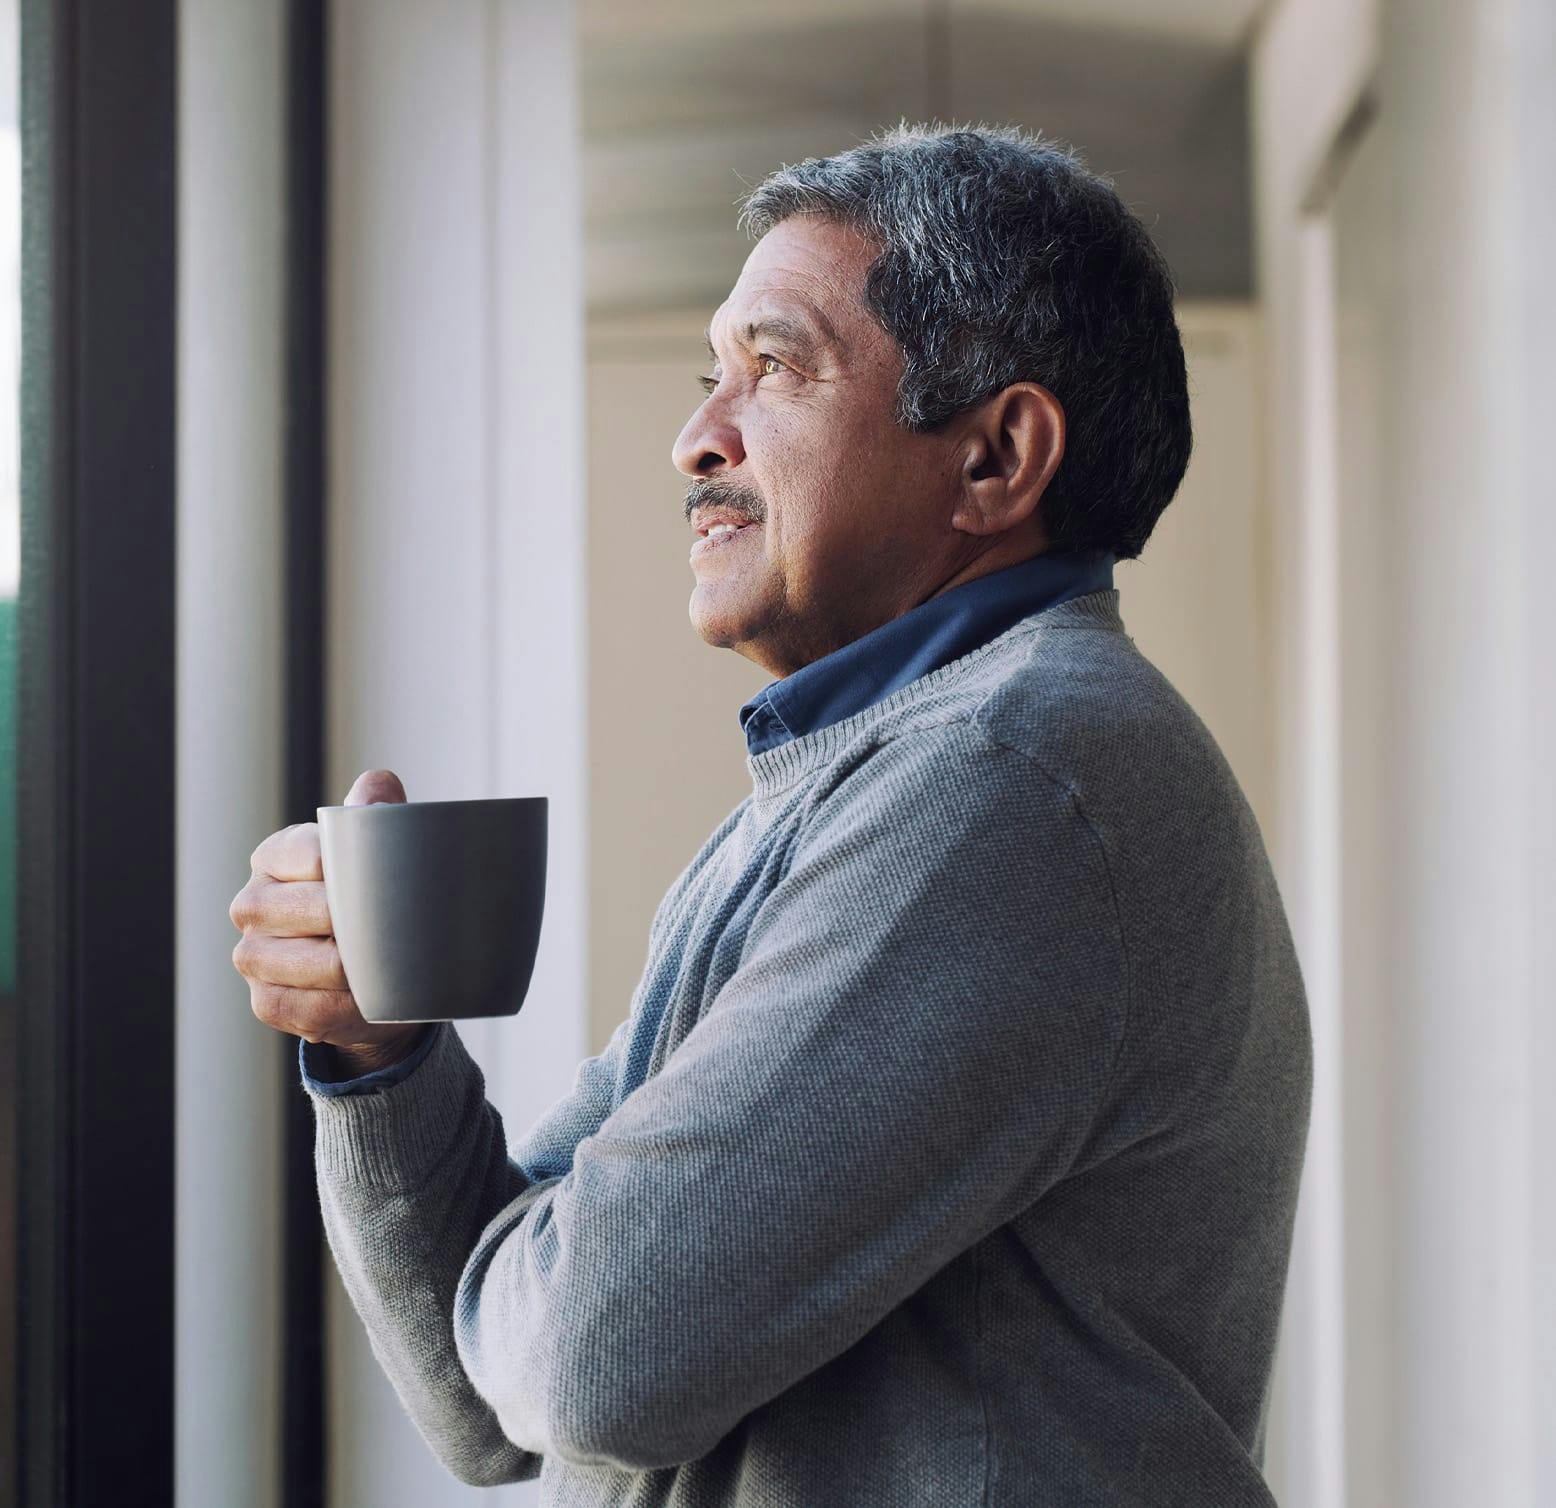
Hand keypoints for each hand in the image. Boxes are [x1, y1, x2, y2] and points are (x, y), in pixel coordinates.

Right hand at [230, 768, 425, 1073]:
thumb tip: (379, 785)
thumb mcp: (378, 857)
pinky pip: (309, 1009)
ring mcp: (253, 956)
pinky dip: (347, 1009)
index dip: (357, 872)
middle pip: (315, 911)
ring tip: (390, 965)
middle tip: (401, 930)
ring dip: (359, 970)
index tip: (390, 883)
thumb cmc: (374, 902)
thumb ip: (377, 817)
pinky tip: (368, 999)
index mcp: (276, 855)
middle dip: (363, 924)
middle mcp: (253, 903)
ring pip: (313, 964)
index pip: (316, 855)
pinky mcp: (265, 1002)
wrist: (374, 975)